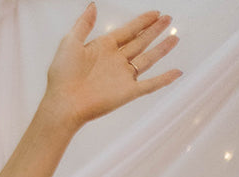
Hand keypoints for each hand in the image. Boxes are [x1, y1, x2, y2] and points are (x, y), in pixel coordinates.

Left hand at [45, 3, 181, 129]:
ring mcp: (122, 77)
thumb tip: (92, 6)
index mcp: (103, 48)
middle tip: (168, 19)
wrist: (63, 104)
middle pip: (140, 42)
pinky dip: (164, 79)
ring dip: (162, 49)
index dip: (142, 21)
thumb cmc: (62, 76)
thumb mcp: (70, 43)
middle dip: (154, 30)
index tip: (155, 13)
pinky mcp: (127, 92)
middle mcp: (116, 61)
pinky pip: (150, 84)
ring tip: (175, 37)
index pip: (128, 31)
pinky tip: (177, 72)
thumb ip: (83, 24)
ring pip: (148, 59)